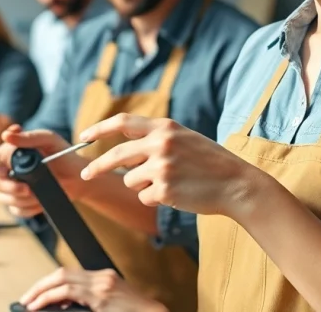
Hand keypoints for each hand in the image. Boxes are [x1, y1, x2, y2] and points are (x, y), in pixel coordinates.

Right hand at [0, 125, 85, 217]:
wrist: (77, 177)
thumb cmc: (62, 154)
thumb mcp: (49, 140)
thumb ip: (29, 137)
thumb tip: (6, 135)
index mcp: (9, 154)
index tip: (6, 172)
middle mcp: (8, 172)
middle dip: (10, 188)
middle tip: (27, 189)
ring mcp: (13, 189)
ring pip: (4, 199)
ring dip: (22, 198)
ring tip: (39, 193)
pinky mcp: (21, 203)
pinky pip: (16, 210)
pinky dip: (28, 208)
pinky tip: (40, 201)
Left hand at [18, 268, 165, 311]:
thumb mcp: (111, 305)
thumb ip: (91, 301)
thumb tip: (64, 305)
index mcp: (105, 278)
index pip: (70, 274)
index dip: (50, 283)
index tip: (37, 295)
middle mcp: (102, 278)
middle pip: (62, 273)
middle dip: (40, 285)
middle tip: (26, 299)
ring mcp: (102, 286)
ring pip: (62, 280)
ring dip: (41, 291)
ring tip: (29, 303)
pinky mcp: (101, 298)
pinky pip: (68, 292)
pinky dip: (50, 297)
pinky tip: (41, 305)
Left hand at [79, 114, 259, 217]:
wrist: (237, 184)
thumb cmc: (210, 163)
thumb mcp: (184, 138)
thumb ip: (155, 139)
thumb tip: (121, 151)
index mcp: (165, 127)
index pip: (122, 122)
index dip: (99, 129)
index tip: (82, 136)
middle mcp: (161, 143)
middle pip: (116, 155)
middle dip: (97, 167)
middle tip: (86, 175)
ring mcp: (162, 166)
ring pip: (130, 180)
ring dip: (142, 185)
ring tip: (170, 184)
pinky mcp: (164, 188)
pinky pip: (143, 196)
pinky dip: (154, 199)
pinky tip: (176, 195)